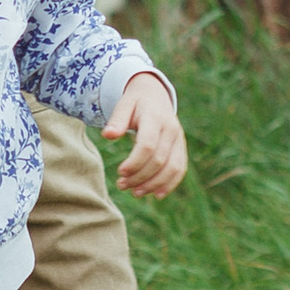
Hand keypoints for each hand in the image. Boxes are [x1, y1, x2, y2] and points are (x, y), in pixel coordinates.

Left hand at [106, 73, 187, 199]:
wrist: (155, 94)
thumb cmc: (135, 102)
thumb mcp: (123, 105)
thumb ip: (117, 120)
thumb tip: (107, 135)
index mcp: (155, 117)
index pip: (147, 145)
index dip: (134, 162)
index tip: (119, 172)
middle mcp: (171, 129)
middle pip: (159, 160)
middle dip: (140, 177)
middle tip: (121, 185)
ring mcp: (179, 139)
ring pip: (172, 168)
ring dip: (153, 184)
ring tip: (134, 192)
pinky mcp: (181, 148)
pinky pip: (180, 169)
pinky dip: (169, 184)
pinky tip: (155, 195)